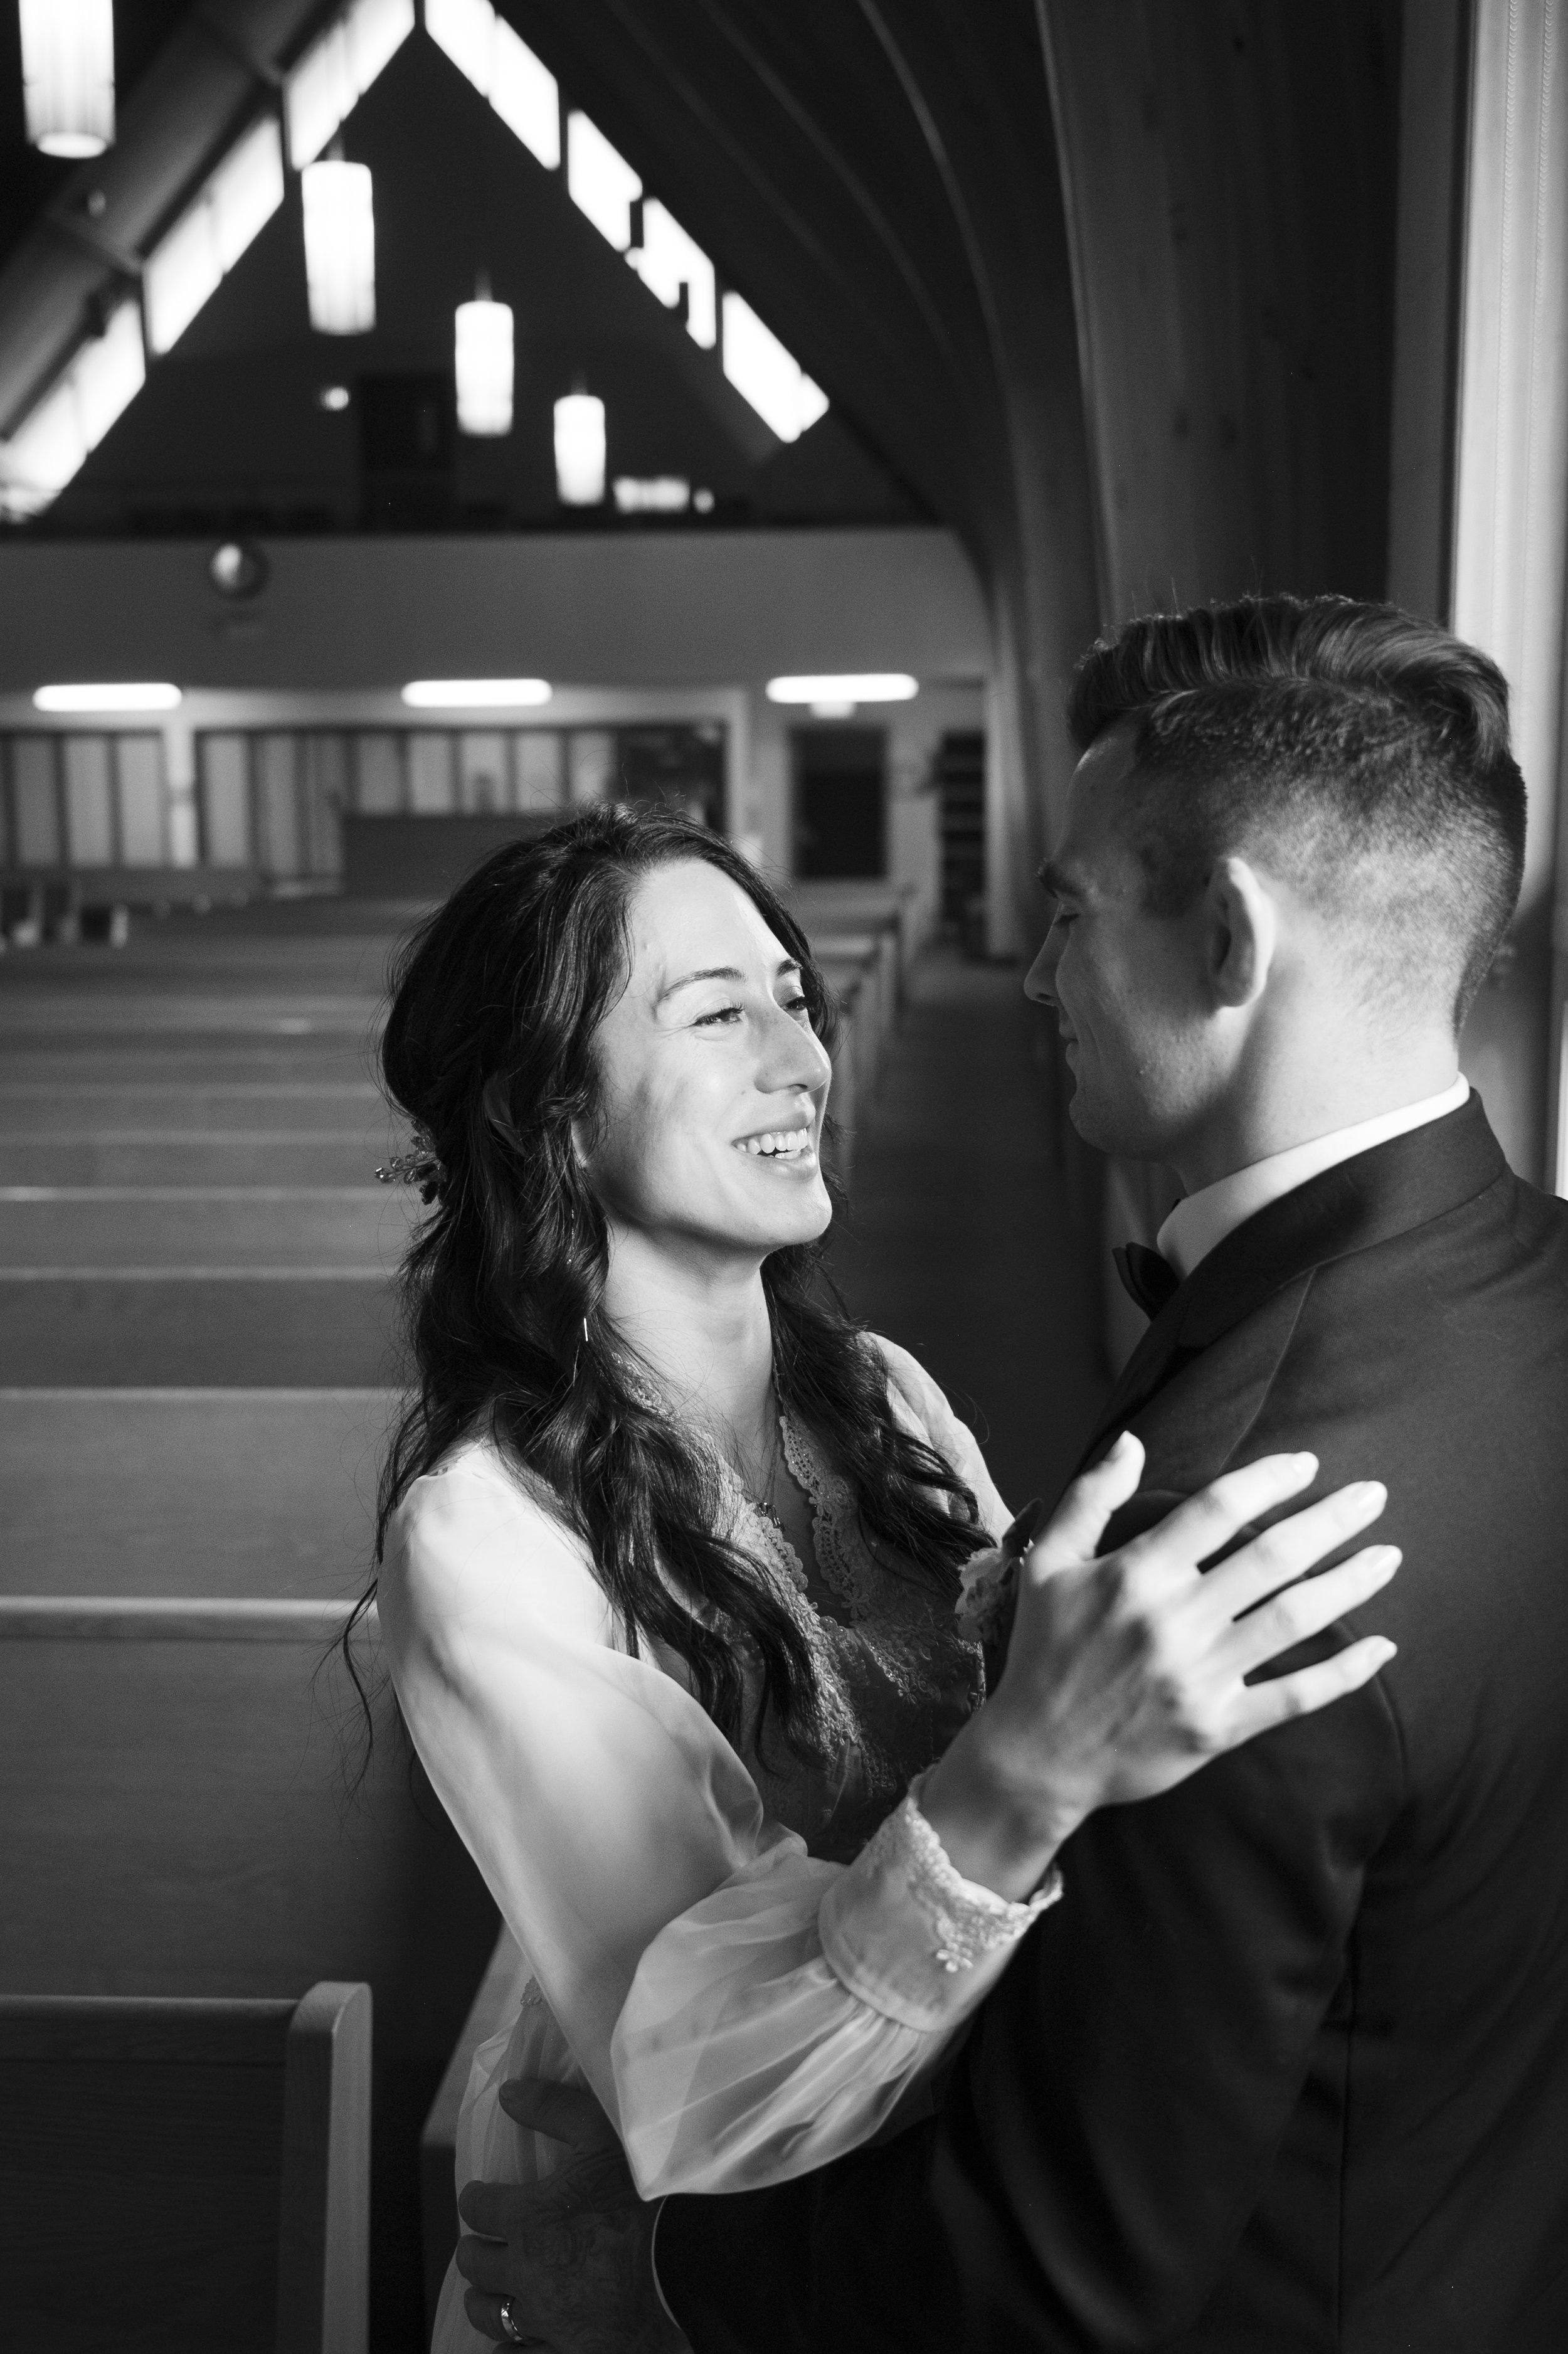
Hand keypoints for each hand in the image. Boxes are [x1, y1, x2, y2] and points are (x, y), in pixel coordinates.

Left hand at [456, 2080, 682, 2352]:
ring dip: (487, 2298)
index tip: (483, 2196)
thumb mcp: (602, 2136)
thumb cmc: (646, 2198)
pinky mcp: (564, 2352)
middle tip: (488, 2242)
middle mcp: (524, 2271)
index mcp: (527, 2217)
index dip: (478, 2198)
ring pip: (488, 2313)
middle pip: (473, 2262)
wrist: (688, 2268)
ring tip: (496, 2289)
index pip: (475, 2206)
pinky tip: (517, 2339)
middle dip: (476, 2248)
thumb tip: (507, 2093)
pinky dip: (509, 2348)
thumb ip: (552, 2108)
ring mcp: (543, 2320)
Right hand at [922, 1437, 1398, 1896]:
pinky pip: (1295, 1696)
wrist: (1038, 1756)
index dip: (1269, 1479)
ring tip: (1390, 1556)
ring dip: (1350, 1584)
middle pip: (1272, 1557)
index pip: (1217, 1509)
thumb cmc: (1044, 1650)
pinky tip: (1383, 1647)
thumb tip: (1133, 1440)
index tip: (1308, 1463)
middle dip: (1331, 1520)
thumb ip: (1092, 1497)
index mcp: (1135, 1575)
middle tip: (1374, 1494)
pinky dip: (1345, 1672)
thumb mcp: (1049, 1563)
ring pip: (1294, 1620)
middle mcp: (1174, 1622)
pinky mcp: (1218, 1727)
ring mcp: (1201, 1677)